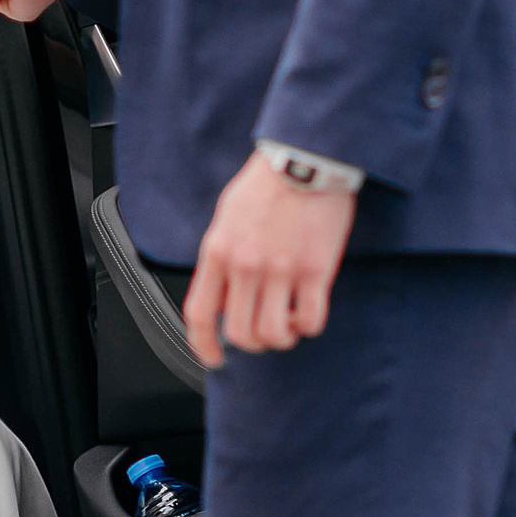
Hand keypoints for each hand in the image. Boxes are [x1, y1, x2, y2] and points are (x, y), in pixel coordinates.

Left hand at [183, 155, 353, 363]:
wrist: (306, 159)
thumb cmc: (267, 183)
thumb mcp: (227, 217)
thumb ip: (222, 257)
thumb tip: (224, 293)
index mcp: (218, 252)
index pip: (200, 314)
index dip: (204, 346)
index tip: (214, 357)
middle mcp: (245, 266)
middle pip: (240, 334)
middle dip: (253, 343)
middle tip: (264, 331)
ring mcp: (280, 270)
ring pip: (274, 335)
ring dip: (282, 338)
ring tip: (288, 322)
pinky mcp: (315, 270)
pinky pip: (310, 321)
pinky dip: (308, 326)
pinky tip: (307, 310)